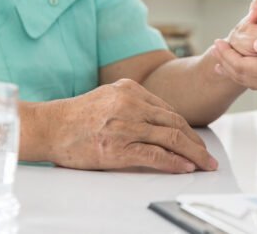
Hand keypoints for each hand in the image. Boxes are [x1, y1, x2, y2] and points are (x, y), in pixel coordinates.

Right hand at [44, 79, 217, 172]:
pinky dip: (173, 162)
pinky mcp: (117, 147)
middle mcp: (131, 103)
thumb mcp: (110, 97)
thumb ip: (136, 104)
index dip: (188, 129)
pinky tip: (185, 167)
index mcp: (131, 89)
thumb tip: (164, 123)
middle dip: (196, 142)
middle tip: (208, 156)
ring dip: (192, 153)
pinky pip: (154, 154)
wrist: (48, 127)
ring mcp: (125, 125)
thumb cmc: (78, 116)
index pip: (169, 111)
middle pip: (175, 123)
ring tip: (204, 165)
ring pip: (170, 138)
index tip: (197, 141)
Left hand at [212, 33, 256, 95]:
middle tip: (215, 47)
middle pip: (243, 76)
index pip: (244, 67)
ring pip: (251, 80)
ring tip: (222, 59)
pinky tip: (245, 68)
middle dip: (226, 62)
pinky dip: (248, 74)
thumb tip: (256, 44)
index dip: (228, 55)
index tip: (217, 41)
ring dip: (235, 69)